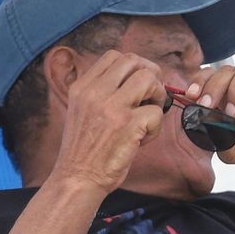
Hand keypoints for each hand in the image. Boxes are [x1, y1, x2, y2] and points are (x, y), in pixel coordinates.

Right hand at [50, 51, 167, 192]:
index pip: (114, 56)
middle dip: (151, 77)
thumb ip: (101, 92)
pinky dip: (156, 127)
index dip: (135, 66)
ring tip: (148, 116)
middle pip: (134, 61)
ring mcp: (111, 106)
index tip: (140, 84)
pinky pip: (157, 112)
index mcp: (82, 86)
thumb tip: (133, 79)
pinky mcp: (128, 124)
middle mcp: (94, 92)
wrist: (77, 177)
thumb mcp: (81, 110)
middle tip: (150, 99)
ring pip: (149, 79)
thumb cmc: (84, 149)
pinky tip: (143, 139)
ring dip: (157, 97)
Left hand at [183, 63, 234, 174]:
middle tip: (207, 106)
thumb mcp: (231, 148)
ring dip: (234, 92)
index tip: (191, 97)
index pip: (212, 74)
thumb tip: (200, 122)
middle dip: (212, 86)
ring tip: (233, 115)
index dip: (200, 81)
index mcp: (234, 94)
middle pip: (226, 69)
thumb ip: (215, 136)